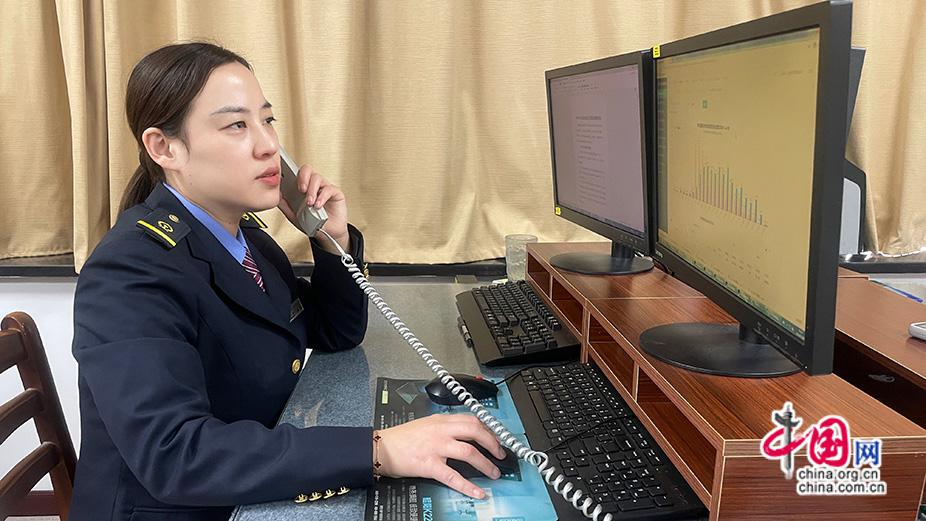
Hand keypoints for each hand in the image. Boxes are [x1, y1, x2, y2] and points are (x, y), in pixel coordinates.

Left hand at [277, 164, 349, 253]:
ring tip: (309, 203)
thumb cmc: (313, 223)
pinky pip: (329, 189)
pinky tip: (318, 206)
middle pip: (308, 169)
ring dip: (312, 191)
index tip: (288, 182)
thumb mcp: (294, 216)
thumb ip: (285, 206)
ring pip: (317, 178)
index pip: (297, 173)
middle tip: (301, 190)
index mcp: (303, 187)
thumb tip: (277, 196)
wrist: (327, 234)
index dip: (291, 173)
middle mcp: (314, 185)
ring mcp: (325, 188)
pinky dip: (322, 197)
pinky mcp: (336, 193)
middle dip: (303, 177)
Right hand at [376, 414, 505, 498]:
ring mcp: (436, 447)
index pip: (472, 419)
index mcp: (441, 420)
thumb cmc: (401, 438)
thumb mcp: (426, 424)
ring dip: (486, 464)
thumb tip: (465, 432)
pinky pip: (453, 476)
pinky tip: (478, 492)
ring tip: (494, 473)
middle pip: (475, 431)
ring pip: (469, 452)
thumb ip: (445, 426)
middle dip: (493, 443)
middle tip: (501, 454)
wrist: (381, 447)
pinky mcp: (429, 465)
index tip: (498, 437)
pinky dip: (468, 486)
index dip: (489, 428)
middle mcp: (441, 431)